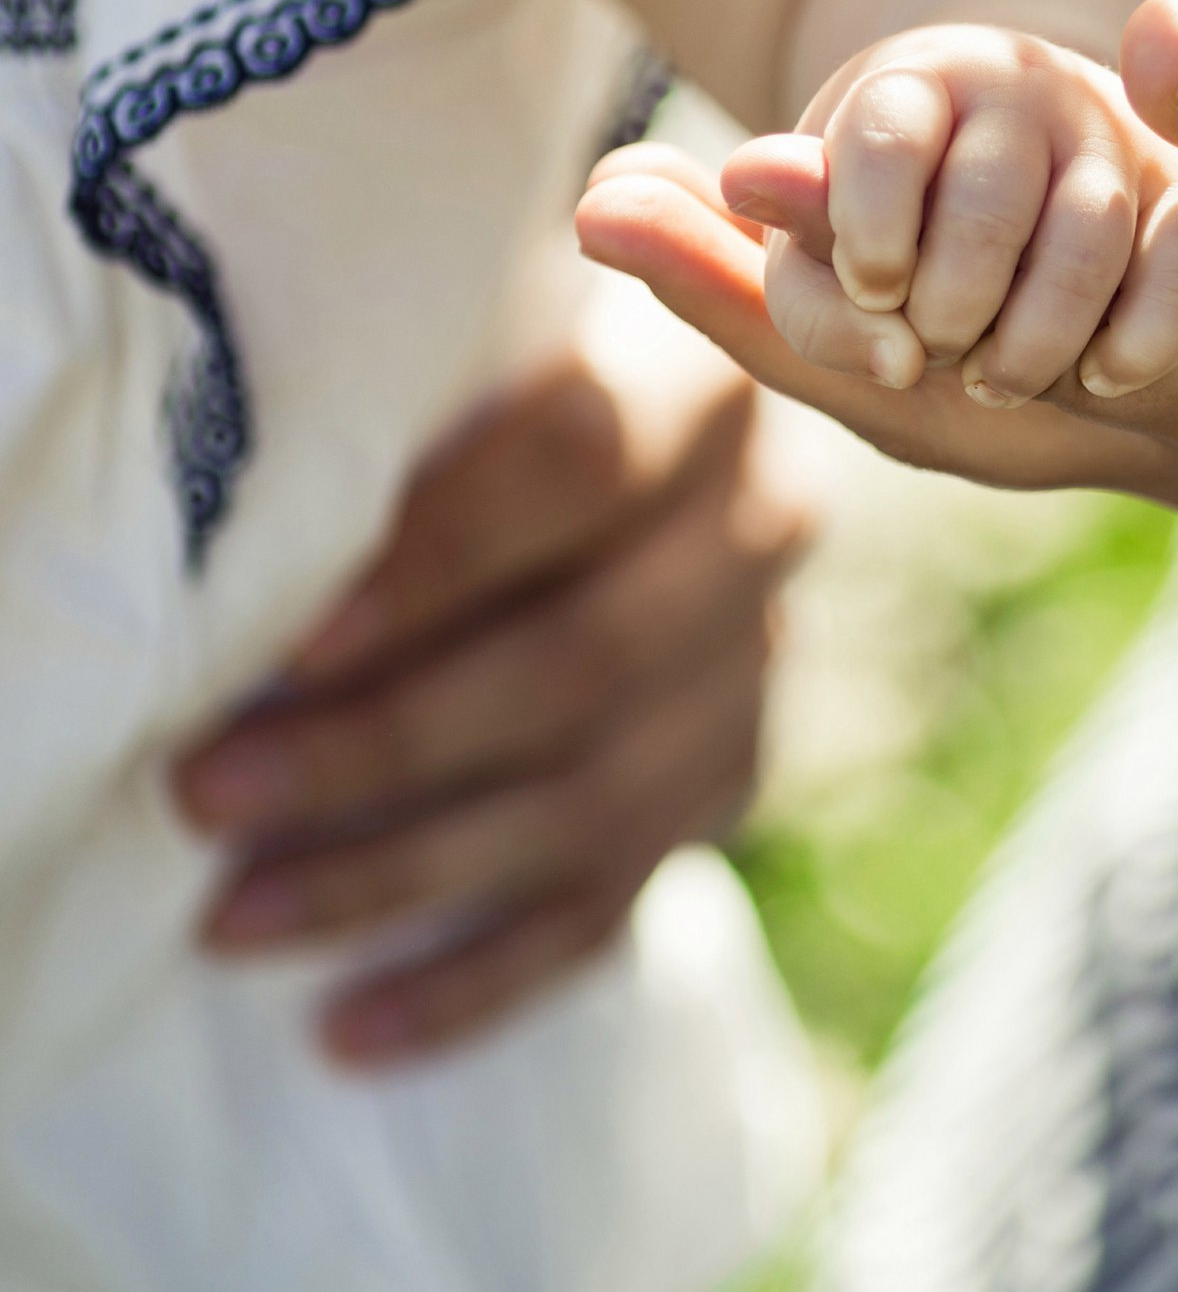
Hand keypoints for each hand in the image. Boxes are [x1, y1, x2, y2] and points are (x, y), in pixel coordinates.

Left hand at [172, 340, 811, 1066]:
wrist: (625, 463)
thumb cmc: (486, 390)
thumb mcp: (472, 357)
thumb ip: (411, 409)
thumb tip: (254, 544)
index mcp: (700, 381)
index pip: (584, 463)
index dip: (443, 557)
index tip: (293, 642)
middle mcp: (760, 522)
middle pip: (587, 656)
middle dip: (384, 743)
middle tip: (208, 796)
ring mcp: (758, 662)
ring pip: (601, 796)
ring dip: (408, 872)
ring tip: (236, 923)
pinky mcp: (731, 775)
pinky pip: (615, 900)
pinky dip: (480, 979)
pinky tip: (351, 1029)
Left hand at [577, 0, 1177, 514]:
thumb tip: (1152, 39)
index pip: (1000, 366)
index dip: (850, 279)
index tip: (708, 183)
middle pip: (936, 405)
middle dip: (765, 315)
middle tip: (604, 210)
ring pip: (962, 388)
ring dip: (812, 306)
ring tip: (664, 214)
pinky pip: (1021, 346)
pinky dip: (912, 290)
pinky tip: (825, 228)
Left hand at [738, 25, 1177, 407]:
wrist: (1038, 221)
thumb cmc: (903, 251)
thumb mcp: (822, 258)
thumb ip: (746, 250)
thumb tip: (699, 188)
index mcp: (911, 85)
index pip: (886, 137)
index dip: (870, 233)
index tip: (873, 291)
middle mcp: (1019, 88)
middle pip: (986, 204)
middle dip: (951, 309)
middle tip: (937, 350)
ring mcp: (1110, 138)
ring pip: (1086, 239)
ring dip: (1034, 341)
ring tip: (999, 382)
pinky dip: (1140, 341)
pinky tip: (1099, 379)